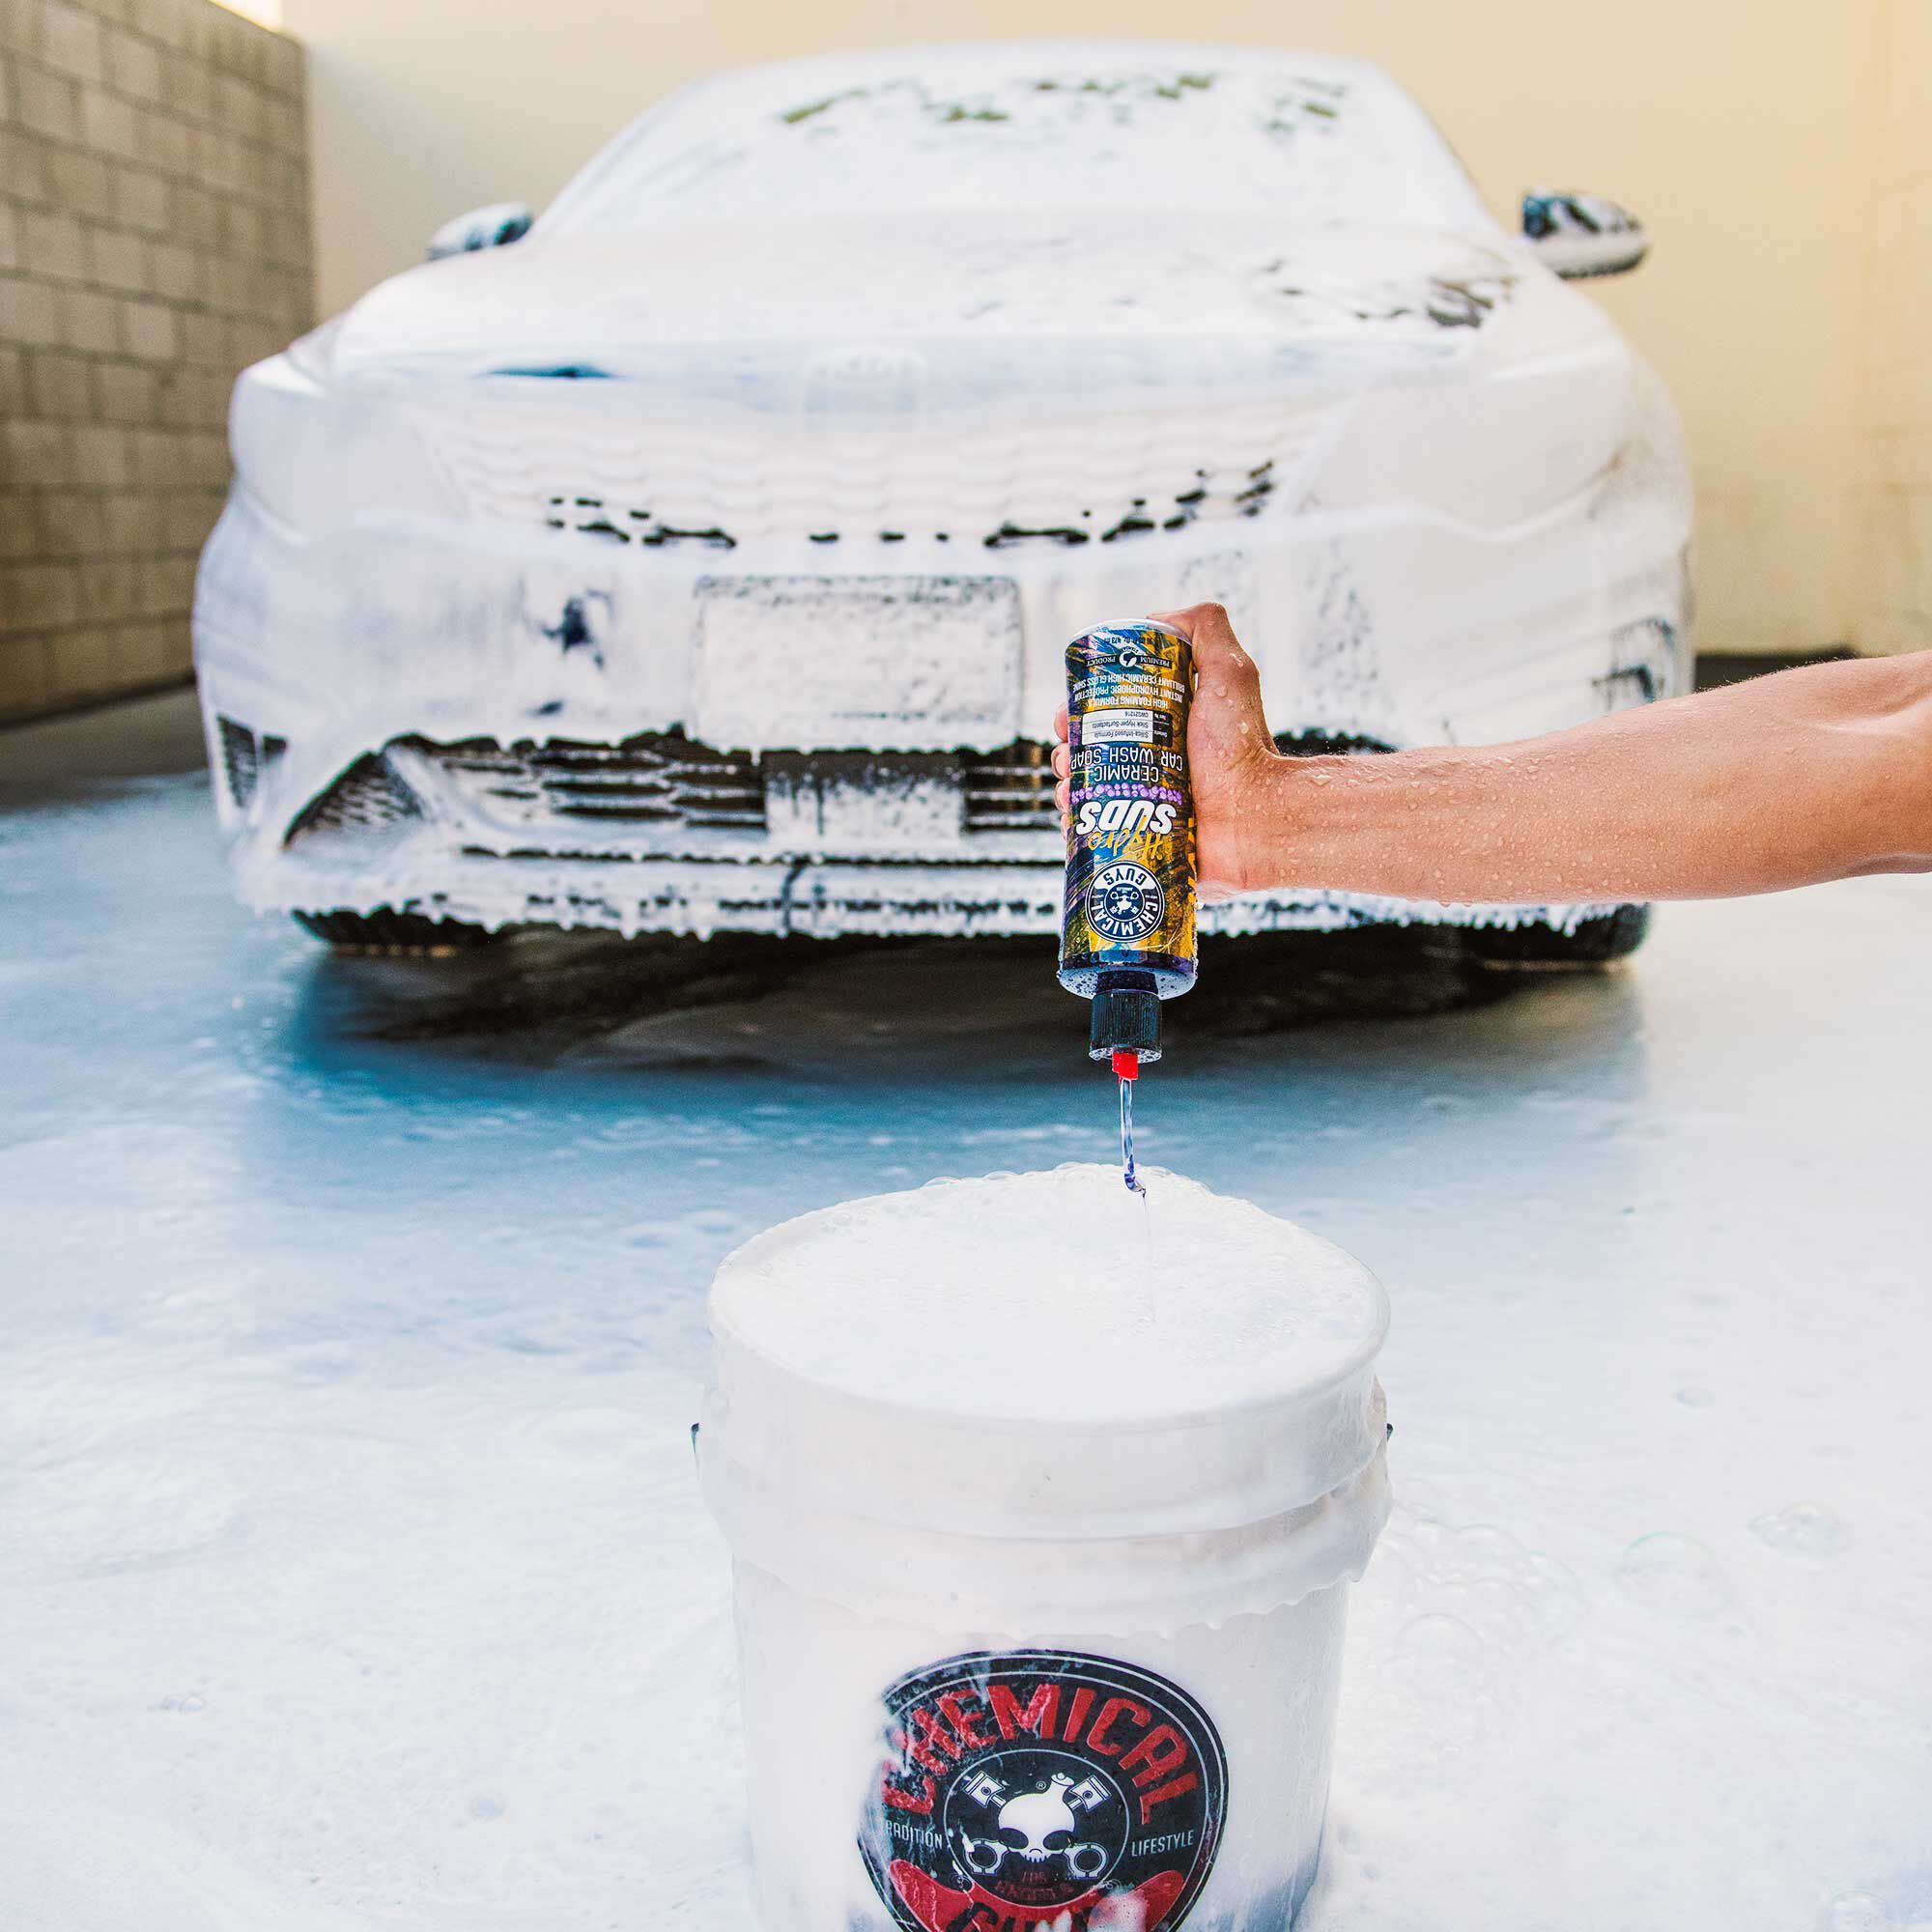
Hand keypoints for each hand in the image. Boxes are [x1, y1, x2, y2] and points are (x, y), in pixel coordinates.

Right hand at [1052, 603, 1283, 900]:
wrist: (1257, 821)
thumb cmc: (1245, 748)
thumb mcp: (1230, 671)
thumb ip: (1206, 628)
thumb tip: (1155, 618)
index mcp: (1167, 728)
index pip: (1109, 714)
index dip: (1080, 710)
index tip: (1067, 713)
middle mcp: (1154, 765)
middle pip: (1091, 750)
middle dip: (1067, 746)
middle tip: (1066, 749)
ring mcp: (1145, 805)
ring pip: (1087, 789)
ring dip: (1065, 781)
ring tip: (1068, 781)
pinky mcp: (1139, 841)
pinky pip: (1095, 831)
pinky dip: (1074, 820)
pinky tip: (1071, 810)